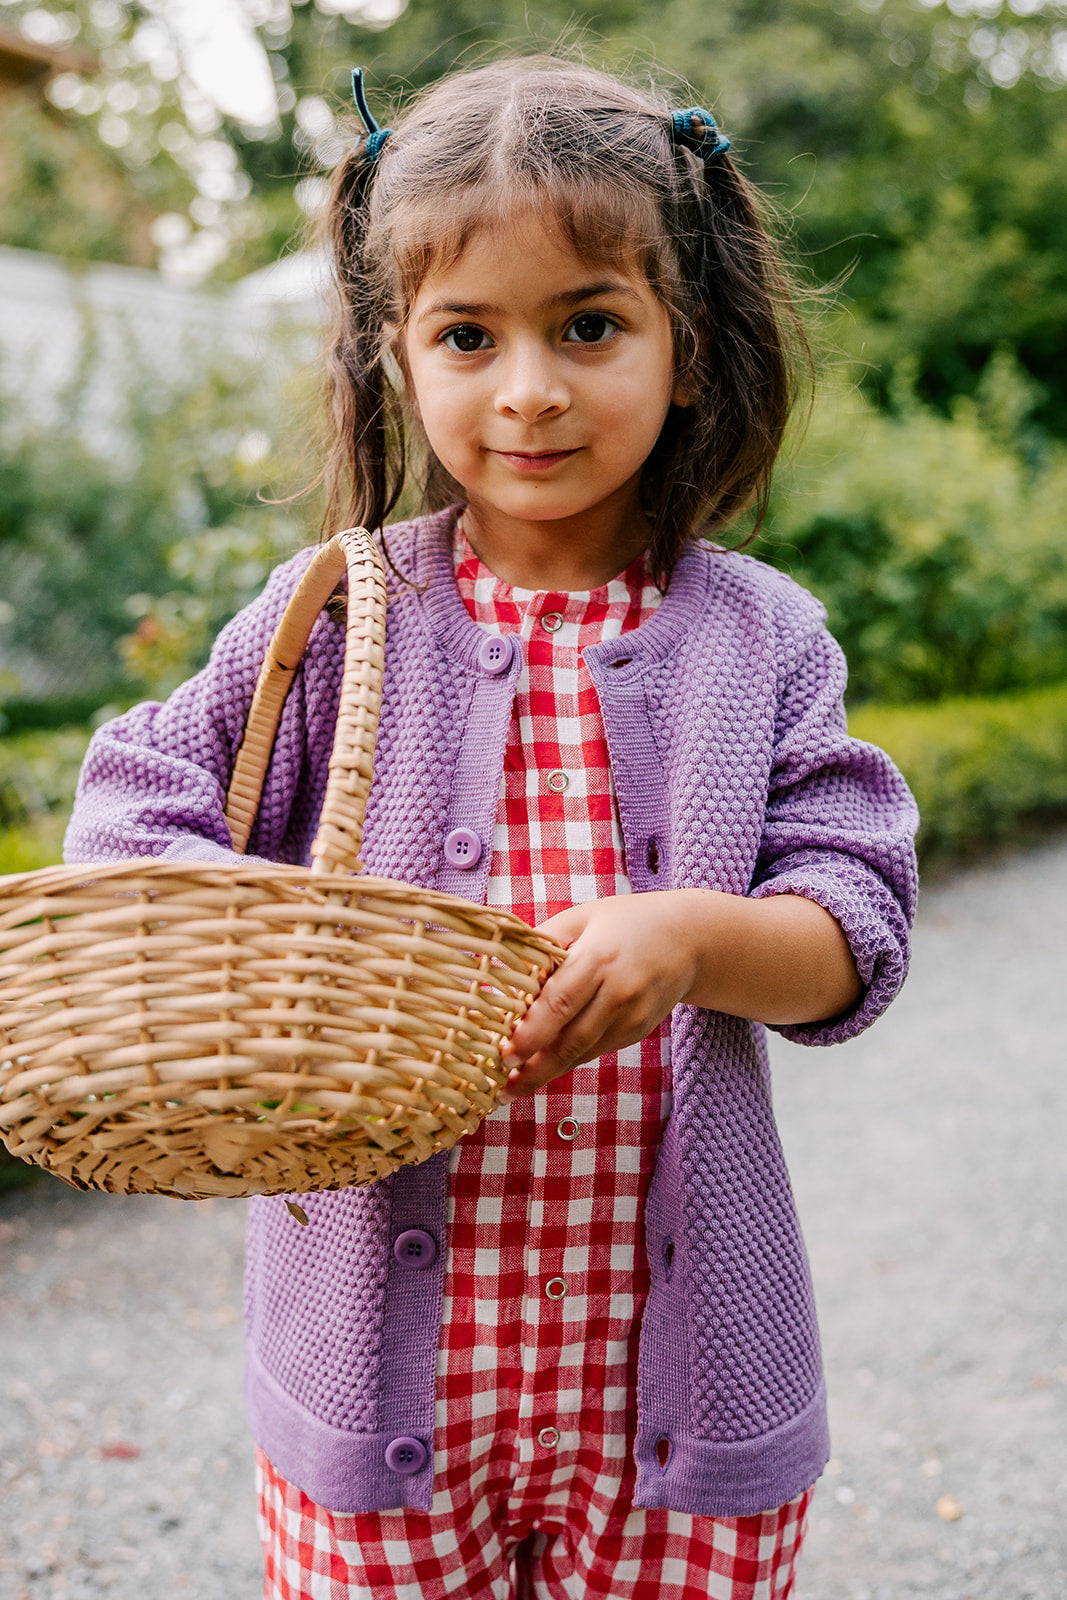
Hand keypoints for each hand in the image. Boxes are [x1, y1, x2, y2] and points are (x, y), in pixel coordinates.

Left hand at [499, 893, 700, 1101]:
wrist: (689, 939)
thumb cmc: (623, 923)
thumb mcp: (580, 919)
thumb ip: (542, 945)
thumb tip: (498, 971)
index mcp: (599, 958)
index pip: (559, 1003)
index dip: (530, 1033)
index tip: (502, 1053)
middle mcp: (618, 993)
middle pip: (571, 1040)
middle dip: (534, 1068)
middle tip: (501, 1088)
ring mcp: (632, 1017)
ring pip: (582, 1053)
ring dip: (546, 1072)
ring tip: (512, 1086)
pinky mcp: (637, 1032)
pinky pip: (596, 1050)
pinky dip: (569, 1059)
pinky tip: (543, 1066)